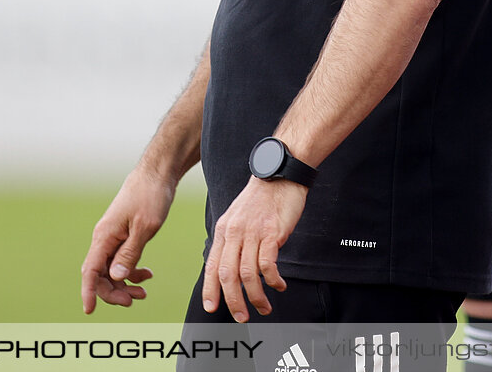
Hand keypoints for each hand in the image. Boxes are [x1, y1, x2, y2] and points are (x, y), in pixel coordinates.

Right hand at [81, 165, 176, 312]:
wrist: (157, 173)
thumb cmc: (150, 196)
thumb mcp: (145, 227)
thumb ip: (129, 254)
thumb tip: (115, 278)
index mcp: (104, 236)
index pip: (90, 270)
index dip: (88, 292)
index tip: (89, 311)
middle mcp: (104, 238)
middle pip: (100, 275)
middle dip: (114, 292)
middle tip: (136, 299)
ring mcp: (114, 237)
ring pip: (111, 270)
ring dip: (124, 284)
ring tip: (144, 291)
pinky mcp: (124, 235)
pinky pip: (121, 261)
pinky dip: (132, 271)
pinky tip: (147, 275)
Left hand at [202, 177, 305, 320]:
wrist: (280, 174)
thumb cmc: (262, 199)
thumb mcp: (238, 217)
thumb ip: (233, 240)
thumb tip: (234, 269)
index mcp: (223, 230)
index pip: (212, 265)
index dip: (211, 289)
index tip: (211, 308)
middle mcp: (234, 233)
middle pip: (228, 275)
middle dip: (234, 301)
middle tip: (242, 317)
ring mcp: (253, 233)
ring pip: (248, 274)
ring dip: (256, 296)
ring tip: (264, 307)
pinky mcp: (271, 233)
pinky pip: (268, 265)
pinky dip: (273, 280)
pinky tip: (279, 286)